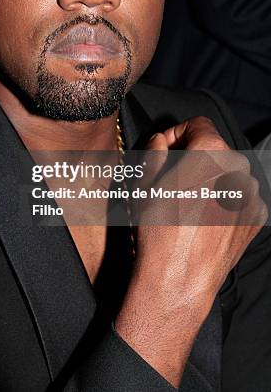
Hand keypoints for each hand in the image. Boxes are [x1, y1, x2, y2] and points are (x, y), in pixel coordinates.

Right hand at [115, 116, 266, 386]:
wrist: (179, 276)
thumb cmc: (159, 228)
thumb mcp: (145, 181)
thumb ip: (155, 149)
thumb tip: (162, 140)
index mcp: (212, 152)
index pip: (197, 124)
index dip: (177, 135)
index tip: (166, 153)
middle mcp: (239, 168)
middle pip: (214, 149)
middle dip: (194, 158)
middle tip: (172, 180)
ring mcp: (251, 194)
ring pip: (228, 173)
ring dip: (210, 179)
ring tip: (188, 203)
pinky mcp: (256, 217)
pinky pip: (239, 197)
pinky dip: (224, 201)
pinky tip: (204, 218)